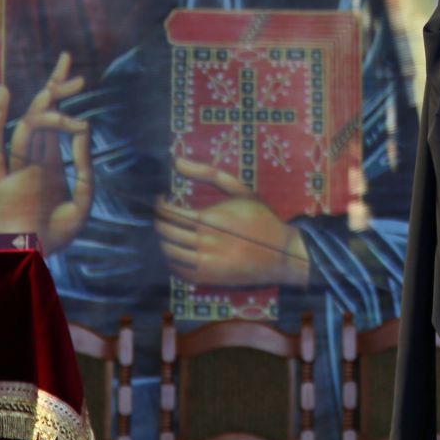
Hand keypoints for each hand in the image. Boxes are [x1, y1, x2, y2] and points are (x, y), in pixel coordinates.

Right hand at [0, 52, 93, 252]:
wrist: (39, 258)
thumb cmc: (61, 233)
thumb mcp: (84, 197)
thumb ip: (83, 165)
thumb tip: (84, 128)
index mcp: (51, 161)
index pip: (58, 120)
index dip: (63, 97)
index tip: (78, 77)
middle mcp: (34, 158)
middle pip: (44, 115)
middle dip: (57, 89)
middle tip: (75, 71)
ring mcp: (19, 167)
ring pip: (29, 126)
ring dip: (46, 105)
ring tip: (62, 85)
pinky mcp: (6, 180)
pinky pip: (0, 148)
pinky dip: (0, 121)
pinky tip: (6, 97)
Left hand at [154, 157, 309, 287]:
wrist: (281, 254)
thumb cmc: (261, 219)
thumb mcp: (241, 191)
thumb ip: (209, 174)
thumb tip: (177, 161)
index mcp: (209, 219)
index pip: (167, 213)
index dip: (158, 204)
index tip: (161, 198)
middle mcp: (202, 242)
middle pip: (164, 232)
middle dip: (158, 220)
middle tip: (164, 214)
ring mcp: (203, 262)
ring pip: (166, 251)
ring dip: (162, 239)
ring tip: (170, 230)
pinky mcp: (205, 278)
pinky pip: (175, 269)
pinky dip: (170, 258)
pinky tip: (179, 248)